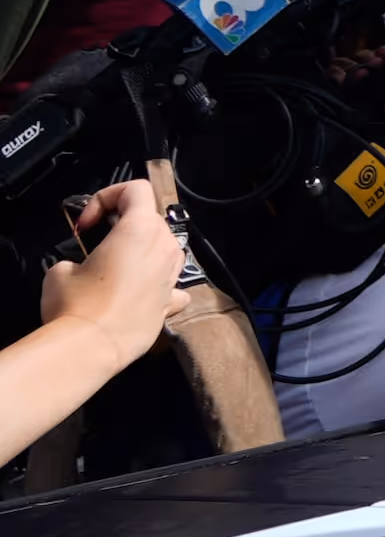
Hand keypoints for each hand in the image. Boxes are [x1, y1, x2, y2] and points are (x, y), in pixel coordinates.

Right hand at [42, 181, 176, 354]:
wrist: (91, 347)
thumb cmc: (77, 306)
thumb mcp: (60, 269)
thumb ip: (78, 255)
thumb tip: (80, 265)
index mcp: (140, 229)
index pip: (136, 189)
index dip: (106, 198)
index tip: (87, 222)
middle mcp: (164, 247)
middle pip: (149, 219)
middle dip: (120, 227)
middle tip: (93, 245)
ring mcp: (172, 274)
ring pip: (162, 248)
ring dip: (139, 251)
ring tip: (109, 270)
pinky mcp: (171, 301)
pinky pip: (168, 281)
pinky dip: (152, 281)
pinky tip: (131, 291)